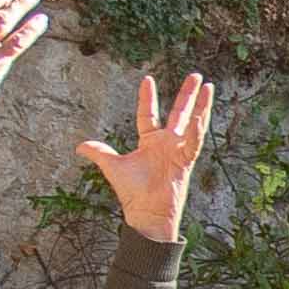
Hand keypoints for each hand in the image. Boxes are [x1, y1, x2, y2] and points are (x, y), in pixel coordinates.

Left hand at [79, 71, 212, 239]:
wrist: (145, 212)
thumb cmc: (133, 193)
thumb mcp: (113, 167)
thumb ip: (99, 153)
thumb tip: (80, 146)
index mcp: (150, 142)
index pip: (148, 114)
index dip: (147, 97)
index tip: (147, 79)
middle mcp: (167, 143)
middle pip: (178, 112)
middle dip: (187, 94)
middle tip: (195, 76)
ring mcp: (178, 151)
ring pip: (193, 123)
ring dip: (201, 105)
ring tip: (208, 86)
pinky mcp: (185, 161)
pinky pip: (193, 142)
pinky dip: (196, 130)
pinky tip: (200, 115)